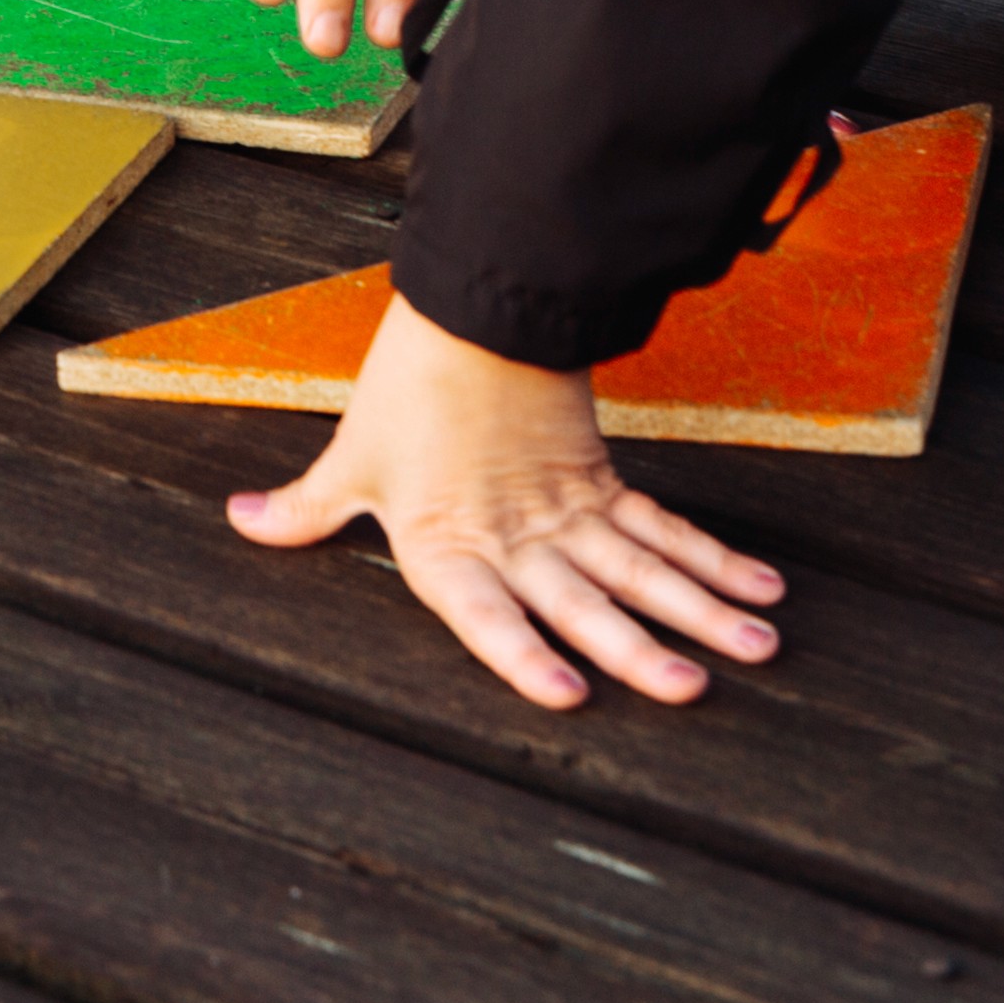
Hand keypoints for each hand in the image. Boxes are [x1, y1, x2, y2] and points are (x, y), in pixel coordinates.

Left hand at [232, 296, 785, 709]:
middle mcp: (516, 538)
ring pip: (645, 567)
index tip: (569, 697)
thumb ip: (305, 510)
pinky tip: (762, 588)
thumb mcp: (351, 458)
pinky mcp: (604, 484)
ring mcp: (569, 513)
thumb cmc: (407, 389)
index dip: (524, 657)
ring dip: (705, 608)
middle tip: (693, 687)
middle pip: (584, 599)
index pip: (488, 613)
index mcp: (449, 546)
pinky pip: (667, 529)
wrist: (474, 306)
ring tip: (761, 648)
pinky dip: (716, 559)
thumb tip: (241, 522)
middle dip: (641, 647)